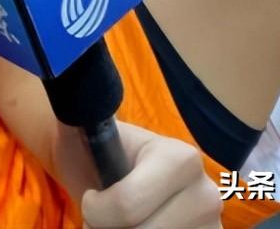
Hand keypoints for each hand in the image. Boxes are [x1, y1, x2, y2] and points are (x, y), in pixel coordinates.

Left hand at [51, 121, 220, 228]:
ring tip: (120, 220)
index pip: (127, 206)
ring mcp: (213, 223)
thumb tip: (66, 66)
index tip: (91, 198)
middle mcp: (207, 191)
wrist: (106, 168)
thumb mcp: (81, 126)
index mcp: (180, 157)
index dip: (97, 211)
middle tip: (104, 214)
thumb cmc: (91, 149)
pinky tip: (139, 227)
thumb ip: (78, 106)